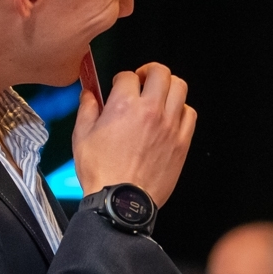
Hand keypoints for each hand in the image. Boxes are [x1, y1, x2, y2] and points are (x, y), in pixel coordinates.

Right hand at [72, 62, 195, 204]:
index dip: (121, 79)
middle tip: (142, 80)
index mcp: (124, 106)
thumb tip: (89, 94)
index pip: (128, 75)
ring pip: (180, 88)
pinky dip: (182, 110)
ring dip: (168, 87)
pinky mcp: (182, 142)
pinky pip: (190, 114)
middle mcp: (151, 111)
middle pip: (160, 73)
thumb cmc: (101, 173)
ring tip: (159, 95)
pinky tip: (171, 116)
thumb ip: (87, 110)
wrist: (121, 202)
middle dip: (149, 72)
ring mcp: (170, 126)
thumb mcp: (82, 137)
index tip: (119, 86)